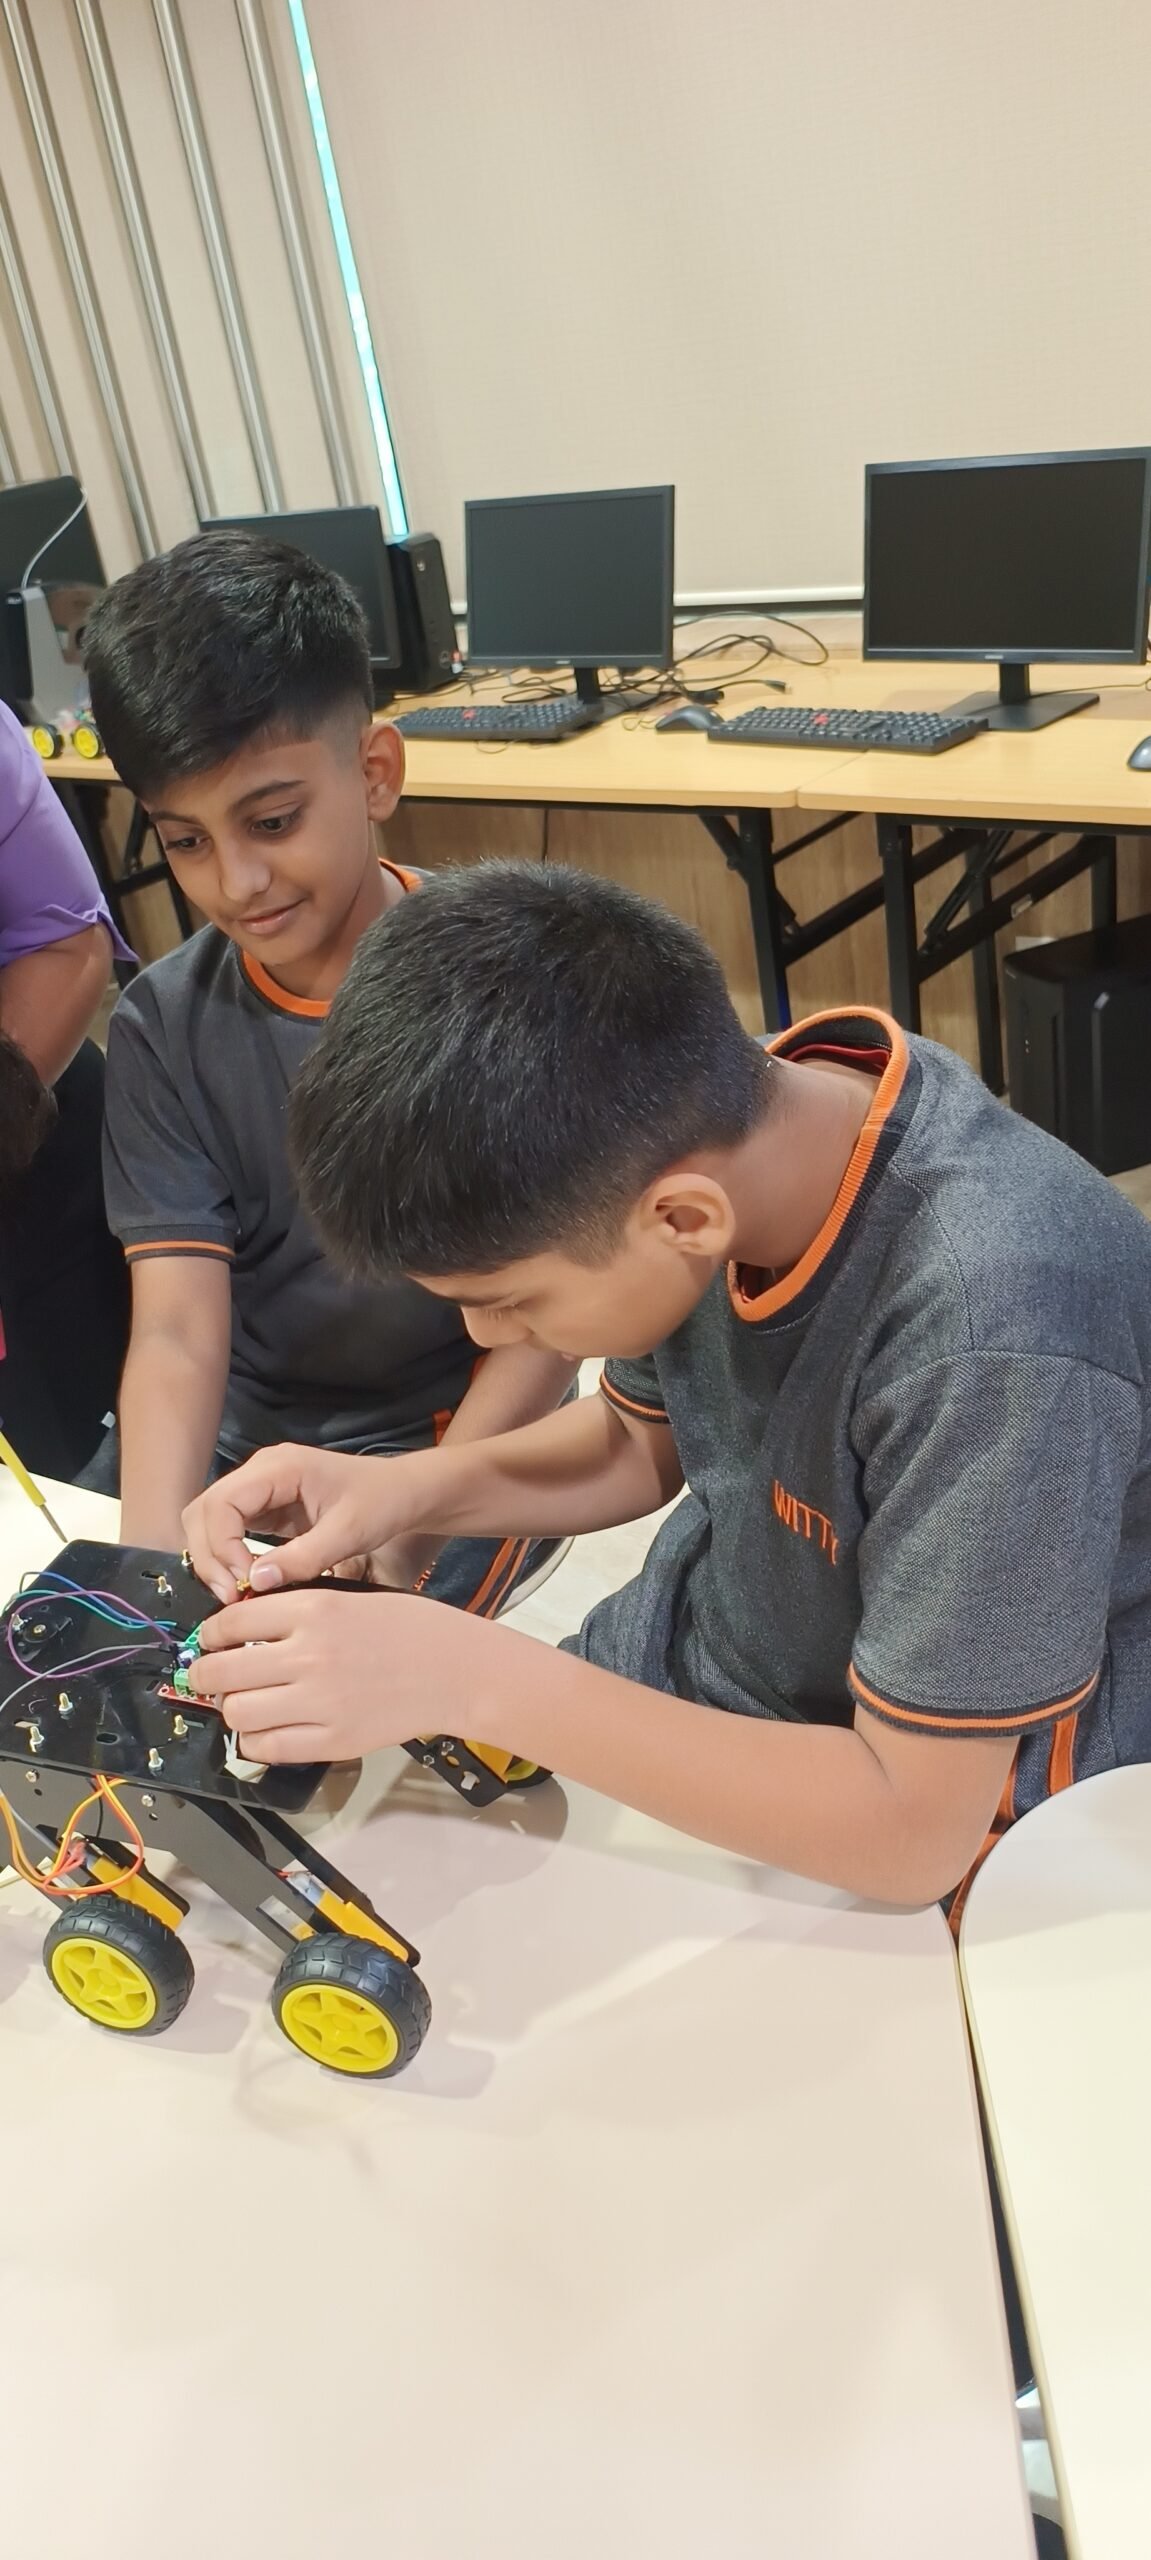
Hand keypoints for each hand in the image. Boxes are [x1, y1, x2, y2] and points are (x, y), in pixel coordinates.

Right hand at [182, 1443, 435, 1601]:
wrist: (403, 1492)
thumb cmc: (382, 1503)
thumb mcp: (349, 1532)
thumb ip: (304, 1557)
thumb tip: (255, 1583)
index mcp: (277, 1468)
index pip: (220, 1504)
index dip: (222, 1546)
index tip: (243, 1583)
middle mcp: (259, 1473)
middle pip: (203, 1512)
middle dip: (210, 1556)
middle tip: (232, 1596)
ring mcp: (259, 1489)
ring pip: (209, 1522)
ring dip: (214, 1559)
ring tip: (237, 1594)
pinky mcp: (264, 1508)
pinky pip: (228, 1531)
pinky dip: (228, 1558)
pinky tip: (246, 1584)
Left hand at [185, 1586, 507, 1761]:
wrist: (456, 1670)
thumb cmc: (409, 1628)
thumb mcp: (348, 1599)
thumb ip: (296, 1614)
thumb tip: (240, 1632)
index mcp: (313, 1611)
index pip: (231, 1622)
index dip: (210, 1634)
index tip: (209, 1641)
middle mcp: (309, 1656)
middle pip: (220, 1672)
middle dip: (204, 1675)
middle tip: (206, 1676)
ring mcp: (319, 1703)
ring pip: (237, 1714)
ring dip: (232, 1709)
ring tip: (245, 1703)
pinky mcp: (332, 1742)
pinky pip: (266, 1748)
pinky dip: (256, 1740)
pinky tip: (268, 1728)